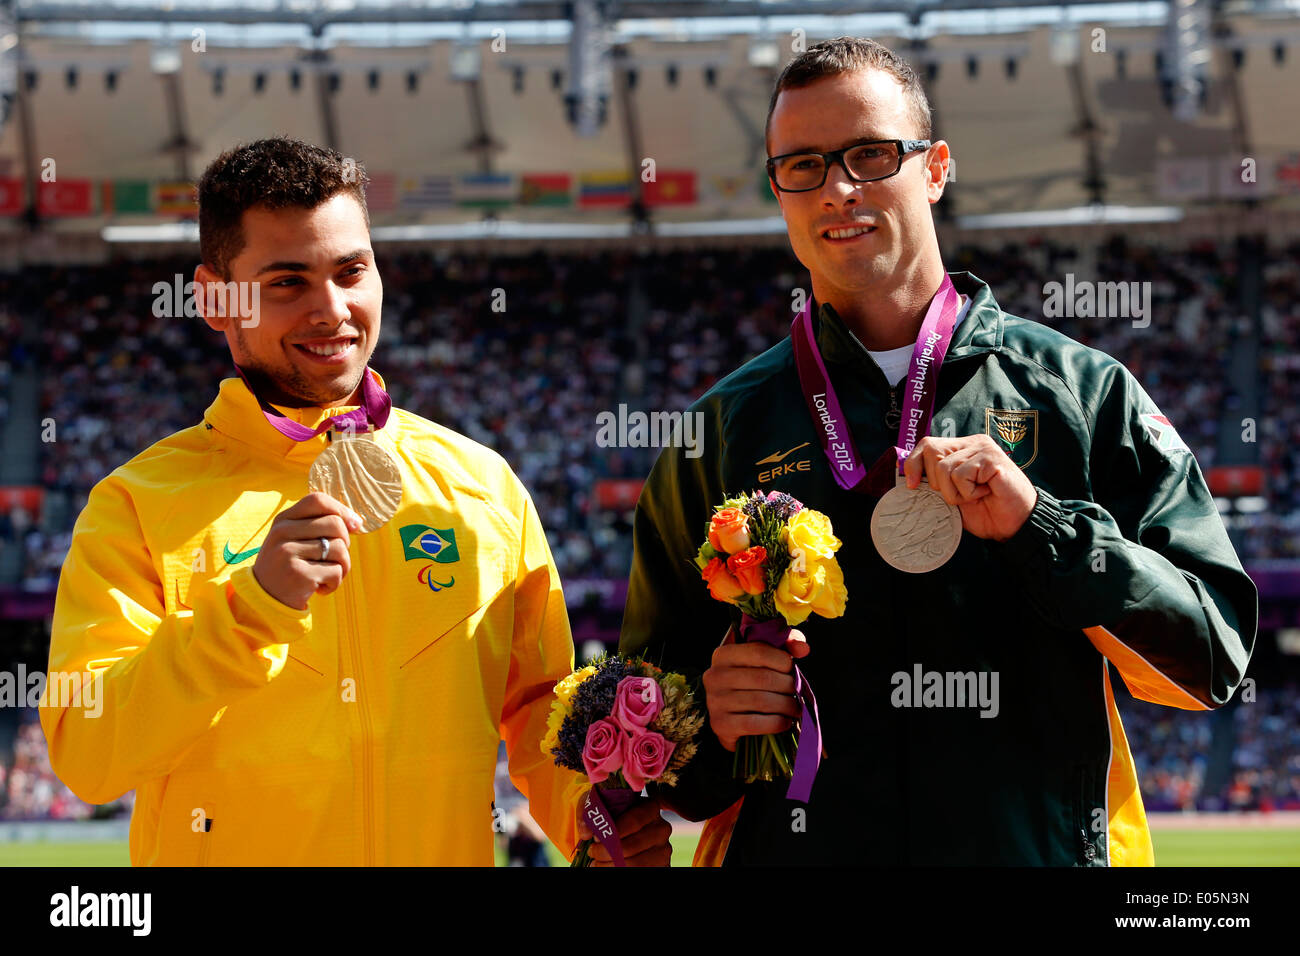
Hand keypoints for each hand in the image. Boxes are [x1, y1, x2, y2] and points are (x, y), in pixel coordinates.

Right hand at [252, 492, 364, 609]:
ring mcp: (288, 553)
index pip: (318, 500)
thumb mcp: (295, 539)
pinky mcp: (298, 574)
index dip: (342, 510)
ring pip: (339, 549)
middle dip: (345, 543)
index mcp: (283, 520)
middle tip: (336, 558)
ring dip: (343, 566)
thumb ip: (319, 526)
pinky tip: (320, 588)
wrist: (265, 600)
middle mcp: (283, 533)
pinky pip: (336, 572)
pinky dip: (335, 583)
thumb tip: (357, 522)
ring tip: (328, 576)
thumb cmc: (289, 566)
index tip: (354, 526)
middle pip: (335, 524)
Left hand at [577, 795, 671, 866]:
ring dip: (611, 865)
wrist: (623, 832)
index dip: (613, 830)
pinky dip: (619, 871)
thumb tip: (586, 833)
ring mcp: (663, 849)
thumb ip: (590, 812)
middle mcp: (661, 828)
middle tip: (592, 852)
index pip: (634, 820)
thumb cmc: (612, 815)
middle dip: (607, 851)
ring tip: (596, 863)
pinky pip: (640, 872)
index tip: (595, 837)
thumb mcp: (601, 805)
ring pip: (636, 863)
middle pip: (633, 845)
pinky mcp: (662, 865)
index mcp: (651, 808)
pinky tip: (607, 867)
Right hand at [702, 625, 808, 751]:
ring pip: (762, 701)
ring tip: (795, 708)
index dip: (783, 660)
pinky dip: (776, 723)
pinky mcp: (720, 724)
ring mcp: (715, 701)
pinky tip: (785, 722)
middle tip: (798, 692)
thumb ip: (784, 646)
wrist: (729, 719)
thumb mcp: (762, 660)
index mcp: (723, 654)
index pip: (760, 651)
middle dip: (788, 686)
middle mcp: (714, 676)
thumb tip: (803, 648)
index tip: (792, 669)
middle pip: (763, 678)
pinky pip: (756, 723)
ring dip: (786, 706)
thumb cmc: (750, 684)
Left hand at [903, 435, 1037, 541]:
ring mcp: (983, 448)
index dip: (913, 463)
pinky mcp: (991, 458)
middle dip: (937, 482)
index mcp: (962, 448)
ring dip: (955, 492)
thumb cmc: (986, 511)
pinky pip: (961, 475)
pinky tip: (985, 493)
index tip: (911, 485)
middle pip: (931, 451)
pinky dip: (968, 492)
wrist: (1015, 525)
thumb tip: (908, 478)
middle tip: (959, 495)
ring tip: (976, 495)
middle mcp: (972, 443)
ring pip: (944, 467)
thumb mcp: (953, 495)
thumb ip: (936, 482)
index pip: (927, 444)